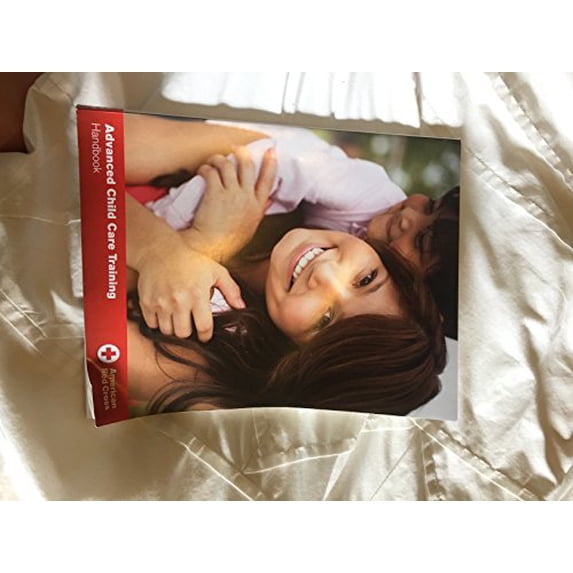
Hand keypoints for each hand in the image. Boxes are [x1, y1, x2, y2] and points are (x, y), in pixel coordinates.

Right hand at [134, 232, 244, 341]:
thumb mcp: (216, 272)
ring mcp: (160, 302)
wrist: (160, 250)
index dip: (206, 336)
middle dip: (189, 333)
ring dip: (174, 329)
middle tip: (191, 326)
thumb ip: (231, 290)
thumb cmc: (192, 261)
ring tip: (178, 319)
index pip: (204, 327)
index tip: (205, 335)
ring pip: (167, 332)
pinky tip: (165, 314)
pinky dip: (158, 323)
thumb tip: (242, 307)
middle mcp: (178, 300)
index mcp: (198, 294)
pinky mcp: (146, 302)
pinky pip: (152, 325)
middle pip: (184, 334)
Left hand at [183, 145, 276, 261]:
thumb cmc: (227, 242)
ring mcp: (232, 194)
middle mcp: (247, 198)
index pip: (268, 180)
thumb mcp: (250, 228)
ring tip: (213, 160)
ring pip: (228, 164)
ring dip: (219, 159)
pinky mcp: (215, 193)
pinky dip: (206, 168)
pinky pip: (212, 171)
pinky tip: (202, 171)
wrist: (210, 248)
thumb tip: (267, 201)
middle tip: (236, 149)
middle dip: (242, 153)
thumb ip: (258, 211)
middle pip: (248, 166)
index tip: (271, 152)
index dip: (271, 163)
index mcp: (257, 207)